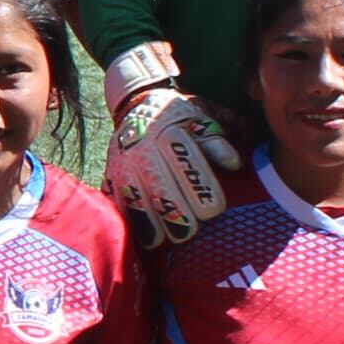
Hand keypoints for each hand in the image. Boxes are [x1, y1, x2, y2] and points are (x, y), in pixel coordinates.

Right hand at [102, 43, 240, 247]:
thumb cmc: (182, 118)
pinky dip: (133, 225)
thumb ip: (219, 140)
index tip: (215, 209)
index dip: (203, 194)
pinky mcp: (110, 178)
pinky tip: (148, 235)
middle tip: (193, 230)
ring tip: (170, 237)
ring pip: (138, 208)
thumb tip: (233, 162)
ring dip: (155, 228)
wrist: (139, 105)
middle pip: (163, 196)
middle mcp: (142, 150)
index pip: (188, 170)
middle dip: (181, 219)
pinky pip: (119, 207)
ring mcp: (122, 166)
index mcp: (169, 134)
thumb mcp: (204, 119)